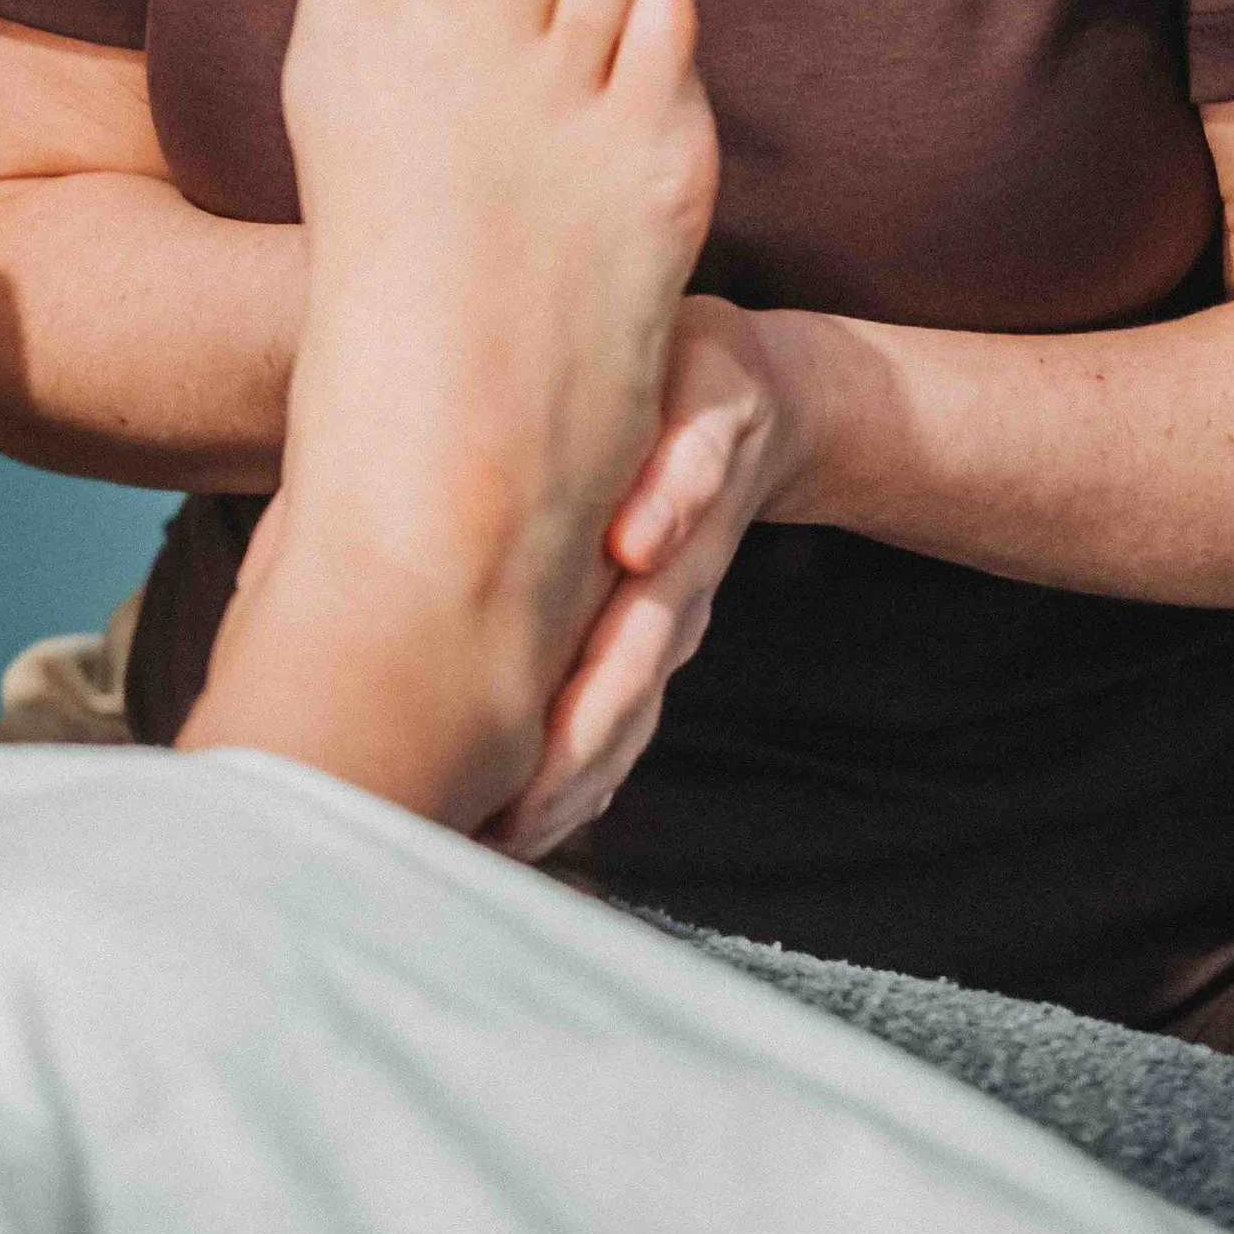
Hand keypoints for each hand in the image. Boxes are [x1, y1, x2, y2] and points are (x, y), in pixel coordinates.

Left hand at [483, 296, 801, 867]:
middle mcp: (666, 611)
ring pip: (611, 739)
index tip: (516, 794)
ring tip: (477, 849)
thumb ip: (683, 465)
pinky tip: (506, 818)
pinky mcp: (635, 637)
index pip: (625, 666)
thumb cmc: (703, 383)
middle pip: (613, 725)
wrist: (757, 404)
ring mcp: (655, 633)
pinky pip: (605, 723)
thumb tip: (635, 545)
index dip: (572, 738)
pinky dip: (562, 778)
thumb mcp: (707, 398)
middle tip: (477, 845)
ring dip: (551, 801)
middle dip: (551, 791)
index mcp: (673, 558)